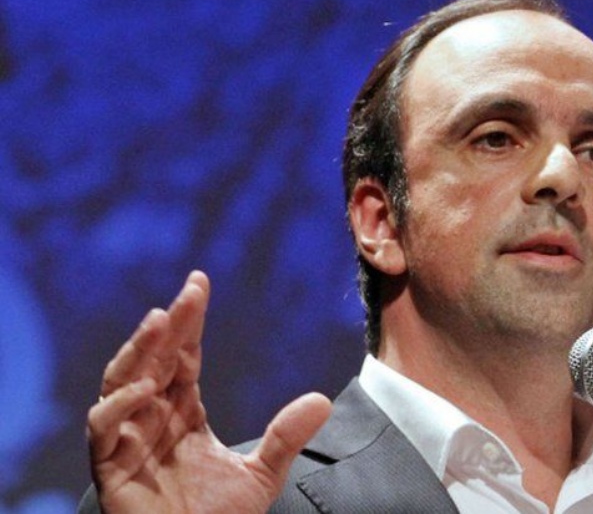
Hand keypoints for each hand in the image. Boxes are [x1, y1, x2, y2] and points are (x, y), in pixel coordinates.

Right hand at [86, 271, 330, 512]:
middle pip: (153, 360)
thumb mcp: (262, 474)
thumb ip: (286, 437)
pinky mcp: (110, 469)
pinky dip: (118, 406)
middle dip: (168, 325)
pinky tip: (146, 388)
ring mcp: (127, 441)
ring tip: (160, 320)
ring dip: (138, 351)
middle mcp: (151, 418)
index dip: (189, 322)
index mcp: (181, 412)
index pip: (182, 356)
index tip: (200, 284)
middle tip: (188, 293)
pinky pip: (103, 429)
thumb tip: (322, 400)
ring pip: (121, 382)